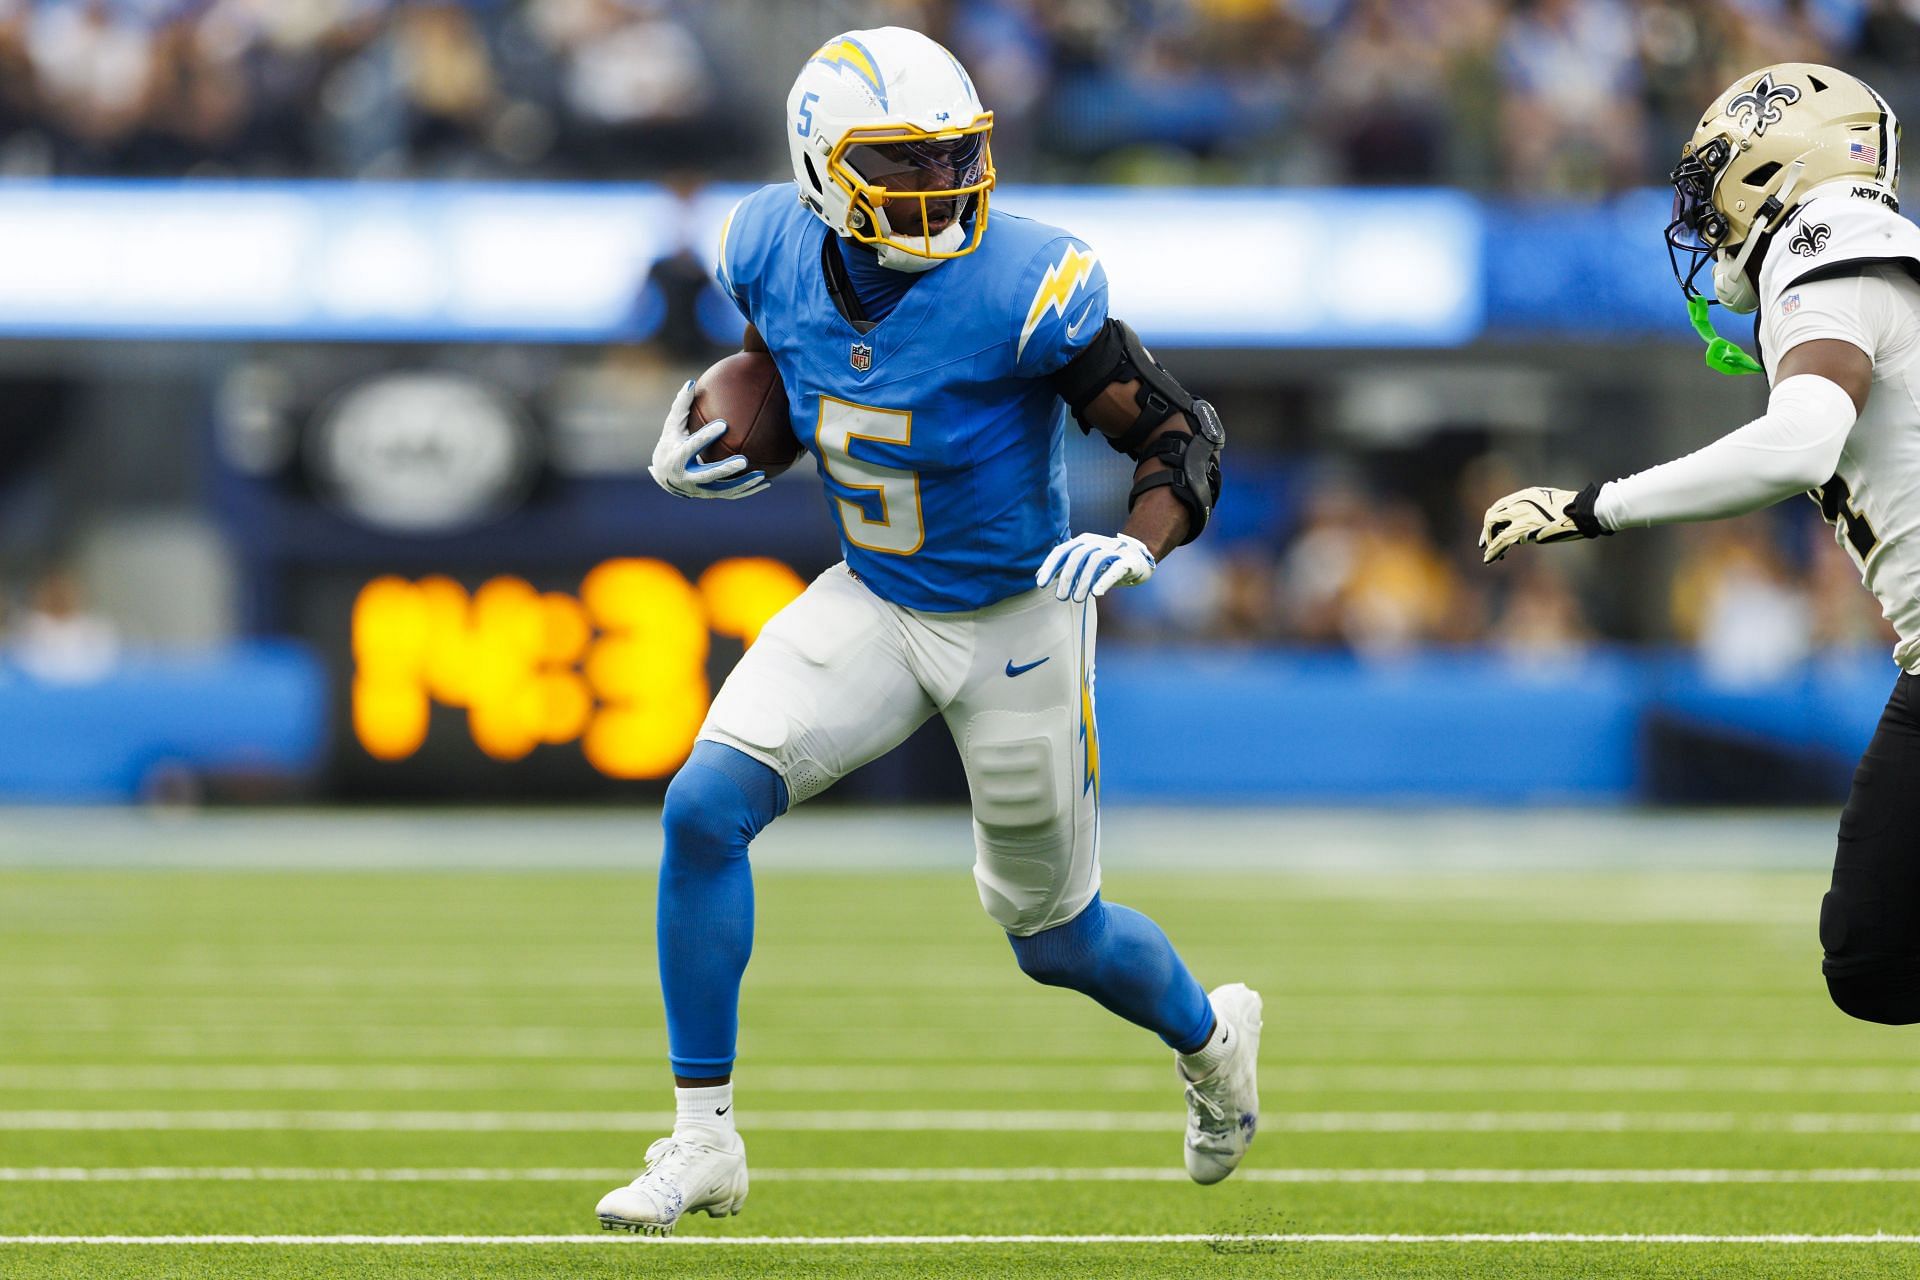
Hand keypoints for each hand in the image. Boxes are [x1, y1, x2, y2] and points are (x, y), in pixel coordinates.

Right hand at [648, 381, 769, 499]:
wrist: (663, 475)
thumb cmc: (670, 442)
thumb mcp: (672, 424)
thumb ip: (682, 405)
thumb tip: (692, 381)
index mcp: (677, 456)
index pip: (693, 446)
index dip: (707, 436)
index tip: (724, 425)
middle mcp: (687, 477)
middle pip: (708, 474)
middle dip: (726, 469)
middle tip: (744, 460)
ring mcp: (699, 489)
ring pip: (723, 490)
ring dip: (743, 484)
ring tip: (762, 475)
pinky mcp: (710, 495)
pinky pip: (731, 494)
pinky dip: (748, 490)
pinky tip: (766, 482)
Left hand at [1036, 532, 1156, 601]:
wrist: (1138, 559)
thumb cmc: (1105, 563)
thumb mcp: (1082, 564)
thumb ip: (1063, 568)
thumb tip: (1037, 577)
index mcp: (1083, 541)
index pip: (1062, 551)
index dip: (1049, 566)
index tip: (1040, 584)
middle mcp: (1096, 542)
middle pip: (1076, 556)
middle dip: (1066, 577)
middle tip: (1061, 597)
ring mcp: (1113, 550)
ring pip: (1094, 561)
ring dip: (1083, 581)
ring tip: (1077, 599)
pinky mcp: (1128, 561)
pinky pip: (1115, 569)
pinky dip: (1104, 580)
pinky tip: (1096, 593)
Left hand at [1480, 486, 1588, 562]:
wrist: (1584, 512)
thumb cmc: (1575, 511)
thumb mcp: (1551, 505)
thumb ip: (1536, 512)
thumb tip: (1526, 532)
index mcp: (1526, 495)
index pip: (1501, 506)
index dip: (1493, 519)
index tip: (1491, 531)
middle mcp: (1520, 503)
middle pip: (1492, 515)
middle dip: (1487, 531)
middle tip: (1484, 544)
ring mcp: (1520, 515)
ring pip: (1493, 527)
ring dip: (1489, 543)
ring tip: (1488, 556)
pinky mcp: (1524, 529)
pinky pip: (1501, 541)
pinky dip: (1493, 550)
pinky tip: (1489, 559)